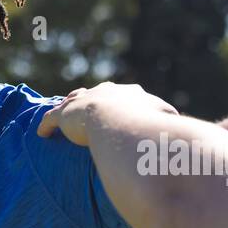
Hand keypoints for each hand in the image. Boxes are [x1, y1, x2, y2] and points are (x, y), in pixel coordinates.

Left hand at [36, 82, 178, 146]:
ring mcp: (82, 102)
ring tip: (65, 111)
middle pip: (95, 93)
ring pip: (72, 101)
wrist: (117, 121)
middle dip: (92, 97)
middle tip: (88, 105)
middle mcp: (103, 93)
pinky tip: (41, 134)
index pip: (123, 94)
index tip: (121, 106)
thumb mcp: (164, 119)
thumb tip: (185, 128)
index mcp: (127, 93)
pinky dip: (46, 126)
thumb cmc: (144, 122)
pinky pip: (51, 120)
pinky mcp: (64, 116)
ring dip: (68, 106)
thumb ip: (171, 122)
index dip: (121, 100)